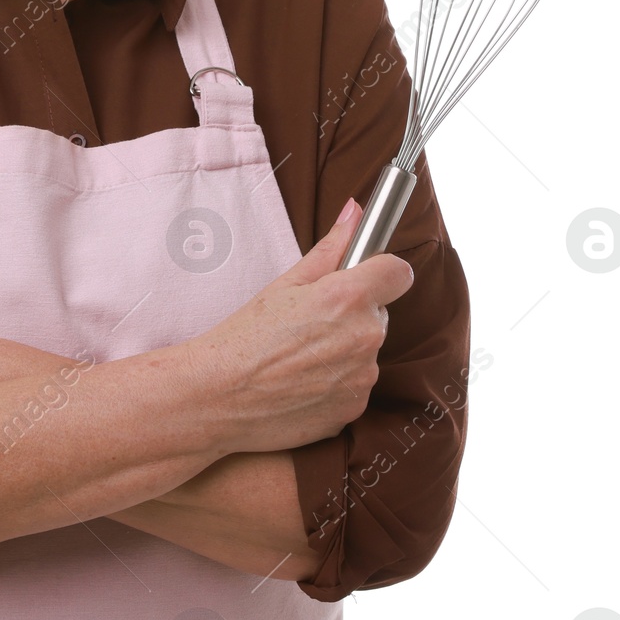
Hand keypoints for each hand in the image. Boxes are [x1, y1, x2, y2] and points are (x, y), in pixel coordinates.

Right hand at [186, 199, 413, 453]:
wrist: (220, 397)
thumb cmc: (245, 336)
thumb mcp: (284, 284)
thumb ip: (330, 249)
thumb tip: (356, 213)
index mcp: (347, 297)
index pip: (399, 272)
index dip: (381, 271)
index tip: (365, 276)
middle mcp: (365, 336)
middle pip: (379, 313)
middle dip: (354, 313)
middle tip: (310, 321)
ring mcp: (364, 376)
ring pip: (367, 349)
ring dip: (346, 348)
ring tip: (300, 355)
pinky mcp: (357, 407)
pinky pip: (357, 383)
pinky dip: (337, 380)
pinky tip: (303, 380)